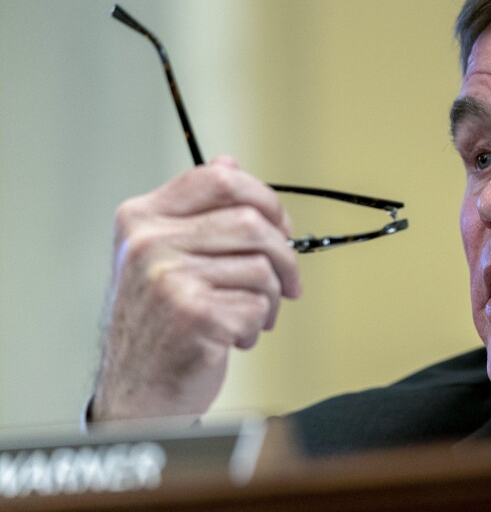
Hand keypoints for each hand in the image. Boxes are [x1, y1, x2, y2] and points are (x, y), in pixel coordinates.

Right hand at [92, 156, 300, 422]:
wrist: (136, 393)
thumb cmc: (157, 324)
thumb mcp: (162, 256)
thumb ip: (195, 210)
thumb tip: (230, 163)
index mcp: (141, 218)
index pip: (218, 179)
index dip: (263, 197)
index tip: (280, 224)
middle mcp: (149, 243)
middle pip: (252, 222)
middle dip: (284, 255)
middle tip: (288, 281)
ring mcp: (169, 279)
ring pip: (262, 268)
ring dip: (269, 299)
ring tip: (250, 316)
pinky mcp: (193, 315)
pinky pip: (258, 307)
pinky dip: (256, 327)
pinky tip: (234, 337)